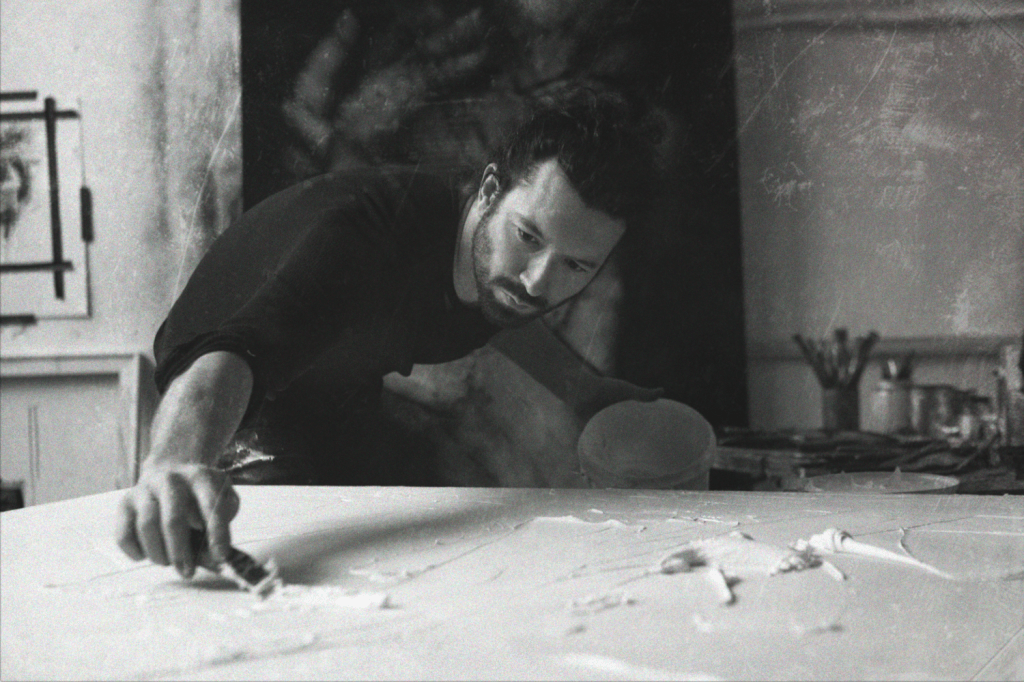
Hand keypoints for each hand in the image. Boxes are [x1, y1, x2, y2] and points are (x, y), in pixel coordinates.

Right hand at [115, 463, 238, 578]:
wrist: (170, 473)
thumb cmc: (199, 497)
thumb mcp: (221, 502)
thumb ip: (221, 528)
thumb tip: (215, 559)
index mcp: (200, 477)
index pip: (211, 506)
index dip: (217, 533)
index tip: (220, 557)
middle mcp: (171, 479)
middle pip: (173, 520)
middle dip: (181, 552)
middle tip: (187, 572)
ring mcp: (145, 489)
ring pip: (147, 527)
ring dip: (158, 553)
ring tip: (167, 562)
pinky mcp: (125, 503)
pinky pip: (124, 534)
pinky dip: (135, 551)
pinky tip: (146, 554)